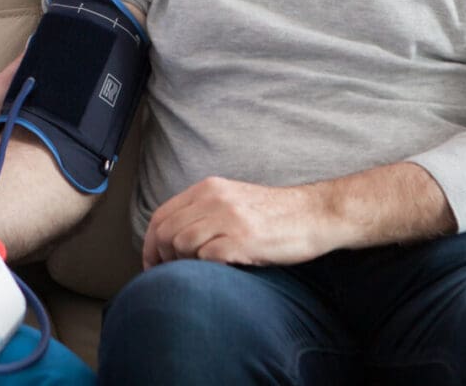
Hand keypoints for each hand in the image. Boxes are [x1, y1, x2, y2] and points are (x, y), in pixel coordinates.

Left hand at [142, 177, 333, 269]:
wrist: (315, 214)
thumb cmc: (276, 214)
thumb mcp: (234, 200)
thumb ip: (205, 211)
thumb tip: (172, 238)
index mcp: (209, 188)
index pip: (161, 215)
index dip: (150, 243)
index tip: (152, 263)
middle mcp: (214, 199)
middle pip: (165, 231)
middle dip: (159, 258)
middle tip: (165, 276)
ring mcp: (228, 218)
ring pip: (180, 244)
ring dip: (181, 265)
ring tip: (195, 274)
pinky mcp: (243, 239)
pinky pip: (205, 258)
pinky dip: (204, 269)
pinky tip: (216, 273)